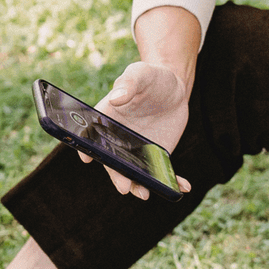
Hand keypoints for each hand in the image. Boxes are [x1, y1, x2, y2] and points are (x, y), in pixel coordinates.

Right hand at [78, 61, 192, 200]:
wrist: (173, 87)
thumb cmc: (151, 78)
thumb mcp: (140, 74)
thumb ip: (128, 83)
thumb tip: (116, 98)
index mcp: (105, 121)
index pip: (91, 137)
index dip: (86, 148)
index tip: (87, 159)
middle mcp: (117, 141)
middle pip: (113, 162)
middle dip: (117, 176)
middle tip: (124, 186)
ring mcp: (136, 151)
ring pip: (136, 173)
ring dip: (140, 186)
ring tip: (145, 194)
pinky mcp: (156, 156)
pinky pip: (161, 173)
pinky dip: (171, 181)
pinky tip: (182, 187)